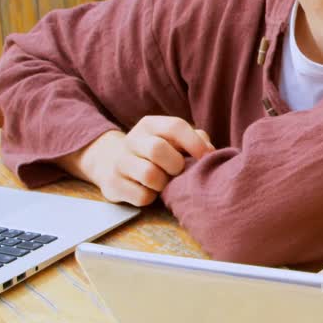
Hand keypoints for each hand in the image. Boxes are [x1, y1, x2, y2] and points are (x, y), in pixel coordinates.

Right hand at [58, 116, 212, 205]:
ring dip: (163, 184)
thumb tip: (210, 152)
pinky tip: (150, 192)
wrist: (113, 164)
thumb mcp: (174, 140)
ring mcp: (120, 162)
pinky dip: (151, 198)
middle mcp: (132, 139)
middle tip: (177, 172)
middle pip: (157, 149)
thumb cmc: (157, 153)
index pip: (174, 126)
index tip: (207, 157)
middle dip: (175, 165)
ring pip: (148, 174)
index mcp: (150, 125)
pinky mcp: (113, 184)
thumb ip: (196, 140)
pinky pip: (141, 196)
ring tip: (163, 183)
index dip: (194, 143)